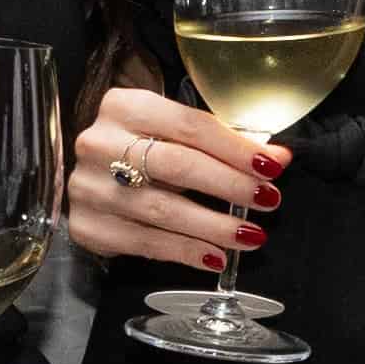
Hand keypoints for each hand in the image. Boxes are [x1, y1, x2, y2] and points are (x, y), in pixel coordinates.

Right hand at [66, 83, 283, 275]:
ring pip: (162, 209)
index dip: (234, 148)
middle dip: (229, 185)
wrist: (91, 176)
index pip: (189, 125)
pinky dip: (185, 252)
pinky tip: (214, 256)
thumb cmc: (141, 149)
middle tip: (267, 199)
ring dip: (213, 226)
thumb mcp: (174, 134)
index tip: (271, 166)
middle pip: (176, 165)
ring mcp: (89, 186)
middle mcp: (100, 143)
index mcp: (125, 106)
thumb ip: (221, 142)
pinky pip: (145, 243)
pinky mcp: (87, 225)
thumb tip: (277, 157)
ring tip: (249, 235)